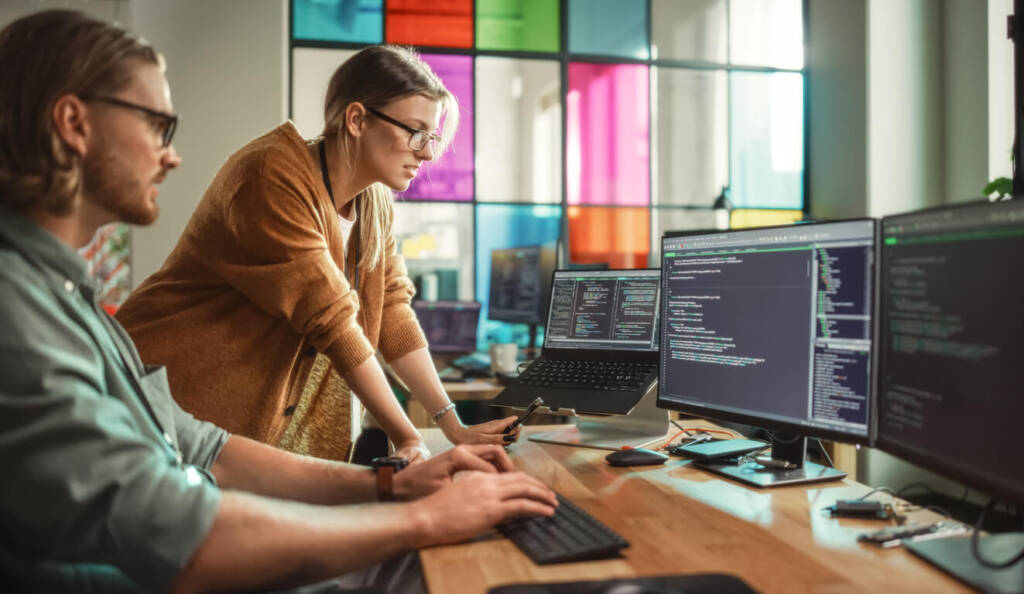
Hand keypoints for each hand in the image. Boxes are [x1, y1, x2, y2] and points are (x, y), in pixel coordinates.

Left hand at [393, 444, 516, 500]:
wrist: (400, 483)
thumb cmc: (417, 489)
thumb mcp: (443, 493)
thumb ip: (466, 492)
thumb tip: (487, 496)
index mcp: (459, 456)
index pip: (490, 468)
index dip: (500, 483)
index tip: (509, 495)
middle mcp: (462, 449)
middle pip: (496, 451)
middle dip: (508, 467)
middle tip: (515, 483)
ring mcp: (462, 451)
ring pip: (491, 452)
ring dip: (502, 465)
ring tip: (509, 481)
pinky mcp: (461, 456)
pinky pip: (484, 457)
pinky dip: (494, 466)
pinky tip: (496, 480)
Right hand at [410, 471, 556, 546]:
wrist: (423, 517)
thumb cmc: (434, 511)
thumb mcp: (458, 496)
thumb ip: (475, 495)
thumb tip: (488, 505)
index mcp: (477, 477)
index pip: (508, 475)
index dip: (525, 480)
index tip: (534, 487)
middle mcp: (486, 482)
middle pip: (521, 479)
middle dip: (538, 485)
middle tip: (549, 493)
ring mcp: (489, 495)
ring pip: (525, 488)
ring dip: (542, 494)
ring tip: (553, 502)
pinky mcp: (491, 510)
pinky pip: (522, 505)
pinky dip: (538, 507)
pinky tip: (547, 511)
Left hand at [443, 416, 520, 445]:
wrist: (458, 435)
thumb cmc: (470, 438)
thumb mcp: (484, 440)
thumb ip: (498, 438)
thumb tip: (510, 437)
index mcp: (498, 425)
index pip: (515, 422)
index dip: (517, 430)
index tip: (512, 438)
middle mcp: (498, 425)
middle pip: (514, 429)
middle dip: (513, 437)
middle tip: (504, 444)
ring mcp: (495, 428)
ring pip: (508, 433)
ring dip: (507, 440)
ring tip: (497, 445)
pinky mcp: (492, 432)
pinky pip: (502, 436)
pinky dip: (501, 441)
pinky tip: (494, 446)